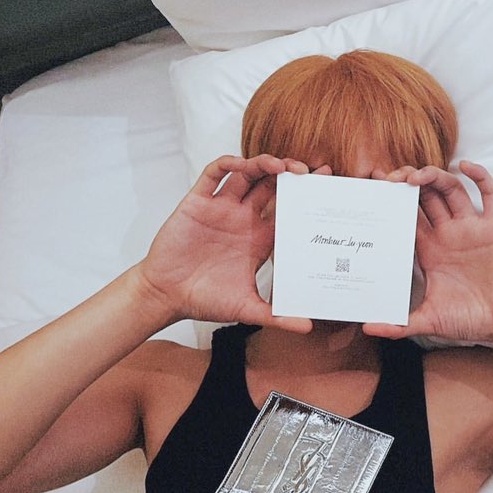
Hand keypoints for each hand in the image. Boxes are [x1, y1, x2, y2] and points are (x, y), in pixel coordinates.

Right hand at [137, 154, 331, 330]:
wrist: (167, 296)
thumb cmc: (205, 300)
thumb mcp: (247, 310)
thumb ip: (277, 316)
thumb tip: (308, 328)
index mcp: (259, 240)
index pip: (288, 212)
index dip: (305, 199)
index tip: (325, 188)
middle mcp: (243, 220)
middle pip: (272, 187)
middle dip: (291, 175)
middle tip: (311, 172)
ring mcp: (221, 209)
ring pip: (248, 175)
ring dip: (265, 164)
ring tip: (283, 165)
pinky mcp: (198, 202)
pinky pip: (214, 174)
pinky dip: (229, 164)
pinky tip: (243, 164)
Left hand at [364, 161, 492, 346]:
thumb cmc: (470, 320)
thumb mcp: (429, 321)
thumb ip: (399, 325)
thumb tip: (367, 329)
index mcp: (430, 250)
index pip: (407, 217)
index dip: (391, 202)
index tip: (374, 191)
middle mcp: (448, 234)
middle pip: (425, 196)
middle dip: (408, 182)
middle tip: (390, 178)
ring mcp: (471, 228)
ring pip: (451, 189)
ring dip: (434, 176)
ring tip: (415, 176)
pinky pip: (489, 192)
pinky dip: (479, 175)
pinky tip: (465, 165)